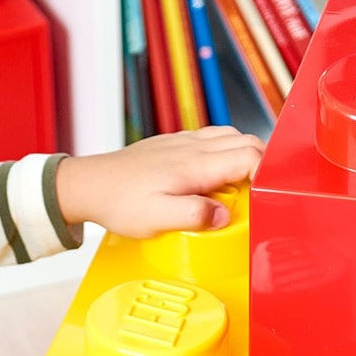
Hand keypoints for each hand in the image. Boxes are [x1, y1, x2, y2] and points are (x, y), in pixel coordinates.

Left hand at [55, 126, 264, 239]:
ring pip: (231, 136)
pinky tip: (216, 175)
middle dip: (263, 163)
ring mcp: (183, 142)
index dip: (267, 173)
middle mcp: (193, 146)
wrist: (88, 185)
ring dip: (245, 155)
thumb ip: (194, 216)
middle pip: (247, 141)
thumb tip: (224, 215)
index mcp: (195, 164)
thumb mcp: (157, 219)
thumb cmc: (119, 202)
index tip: (267, 195)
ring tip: (244, 184)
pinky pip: (212, 139)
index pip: (250, 156)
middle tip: (262, 192)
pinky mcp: (174, 144)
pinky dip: (226, 152)